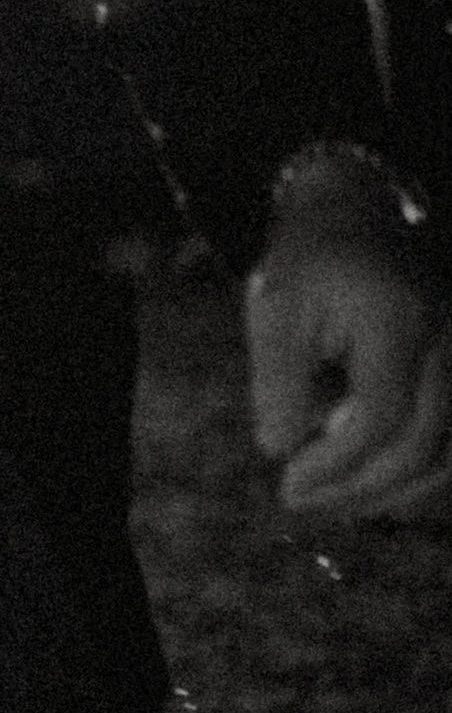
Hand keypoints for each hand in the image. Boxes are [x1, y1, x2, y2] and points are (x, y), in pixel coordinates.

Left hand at [247, 168, 451, 518]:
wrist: (359, 211)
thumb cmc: (309, 260)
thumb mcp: (276, 309)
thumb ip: (278, 381)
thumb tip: (279, 449)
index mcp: (399, 320)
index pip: (381, 417)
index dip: (336, 464)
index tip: (287, 483)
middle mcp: (448, 340)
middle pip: (422, 442)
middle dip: (359, 486)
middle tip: (299, 500)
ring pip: (449, 449)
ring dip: (391, 488)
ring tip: (333, 501)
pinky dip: (418, 468)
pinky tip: (371, 482)